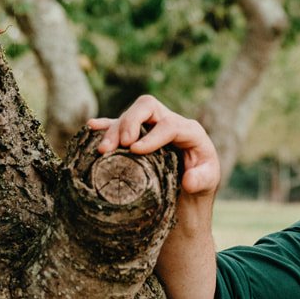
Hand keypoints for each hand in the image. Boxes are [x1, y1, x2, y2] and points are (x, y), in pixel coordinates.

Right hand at [88, 96, 220, 198]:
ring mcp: (149, 127)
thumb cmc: (200, 183)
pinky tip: (92, 127)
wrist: (188, 191)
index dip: (153, 136)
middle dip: (131, 121)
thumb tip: (189, 180)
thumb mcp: (208, 183)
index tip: (136, 150)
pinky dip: (104, 125)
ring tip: (103, 150)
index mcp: (189, 131)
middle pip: (147, 107)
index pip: (170, 125)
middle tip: (122, 144)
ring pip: (128, 115)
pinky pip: (116, 124)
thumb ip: (202, 180)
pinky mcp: (134, 136)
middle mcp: (168, 123)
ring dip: (113, 130)